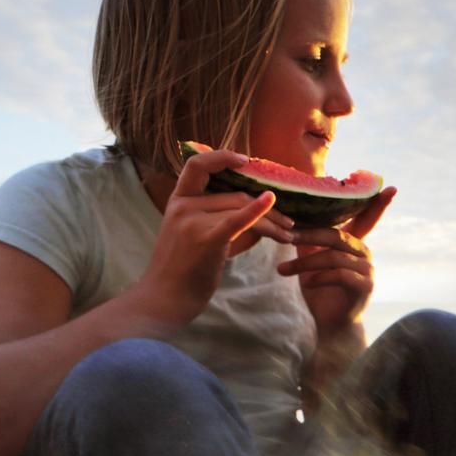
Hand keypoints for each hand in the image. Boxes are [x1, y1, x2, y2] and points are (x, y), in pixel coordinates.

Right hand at [130, 147, 298, 326]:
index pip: (196, 165)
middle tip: (289, 223)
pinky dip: (256, 210)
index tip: (245, 159)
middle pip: (236, 196)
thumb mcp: (197, 236)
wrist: (165, 298)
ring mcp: (192, 221)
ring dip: (272, 223)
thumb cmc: (185, 271)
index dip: (221, 157)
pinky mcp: (205, 239)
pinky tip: (271, 202)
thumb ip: (224, 220)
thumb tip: (264, 211)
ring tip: (289, 235)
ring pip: (243, 209)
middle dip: (268, 209)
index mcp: (178, 201)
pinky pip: (236, 219)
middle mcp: (183, 206)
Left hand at [280, 187, 393, 331]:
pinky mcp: (364, 287)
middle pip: (336, 235)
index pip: (367, 219)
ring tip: (282, 270)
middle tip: (284, 237)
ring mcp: (367, 270)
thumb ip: (308, 241)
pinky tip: (305, 283)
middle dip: (308, 234)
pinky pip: (339, 275)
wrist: (332, 325)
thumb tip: (289, 220)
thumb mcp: (312, 261)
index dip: (377, 204)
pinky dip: (318, 277)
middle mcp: (364, 254)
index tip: (391, 186)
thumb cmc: (322, 291)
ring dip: (305, 262)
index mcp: (355, 244)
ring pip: (333, 256)